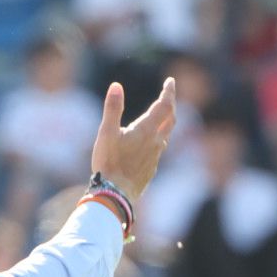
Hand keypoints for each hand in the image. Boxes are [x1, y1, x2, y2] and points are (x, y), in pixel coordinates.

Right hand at [90, 78, 176, 205]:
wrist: (114, 195)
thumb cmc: (109, 163)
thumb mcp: (106, 133)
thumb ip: (113, 108)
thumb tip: (116, 86)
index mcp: (146, 131)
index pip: (164, 106)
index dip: (169, 92)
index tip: (170, 81)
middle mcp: (155, 143)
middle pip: (170, 120)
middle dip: (170, 105)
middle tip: (168, 95)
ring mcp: (154, 157)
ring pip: (164, 136)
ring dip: (165, 123)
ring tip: (159, 118)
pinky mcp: (150, 170)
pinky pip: (157, 150)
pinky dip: (156, 140)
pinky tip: (148, 145)